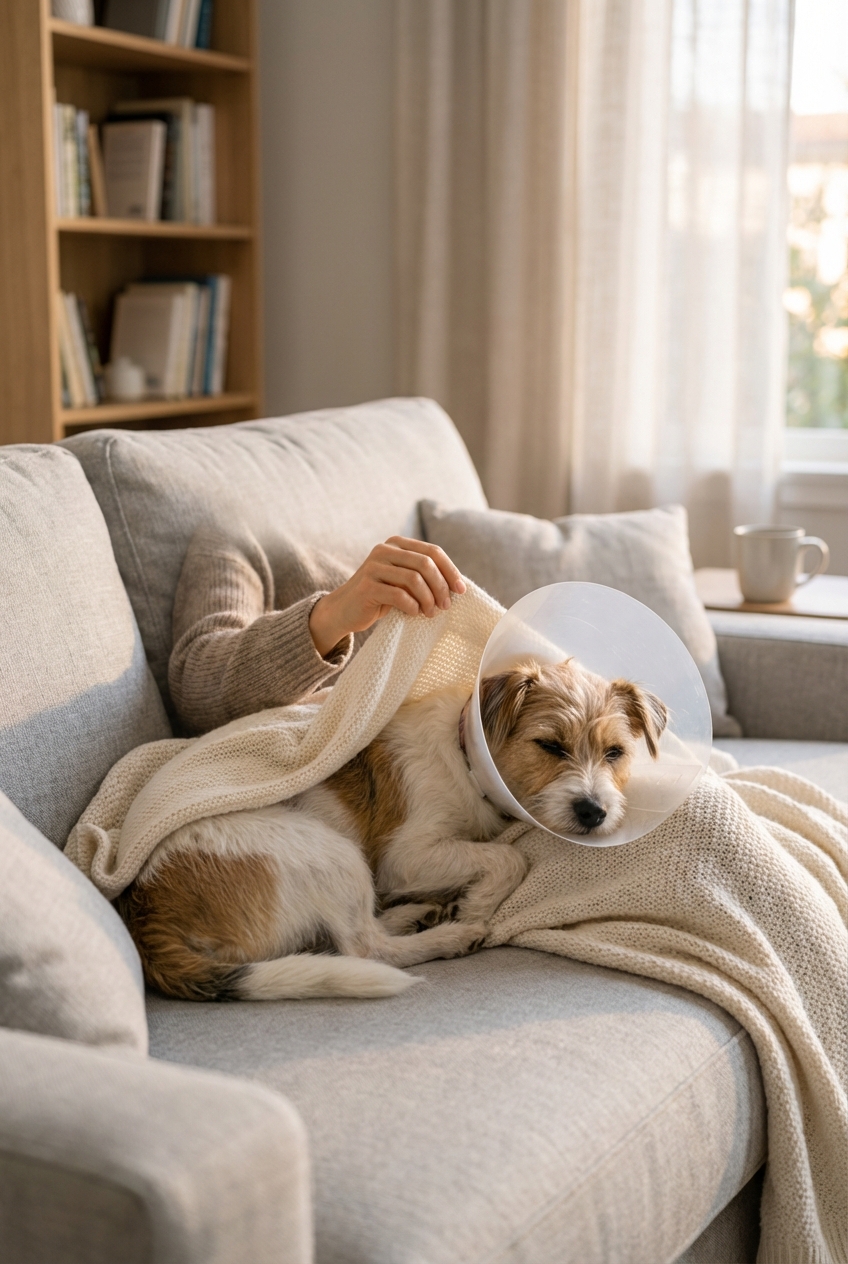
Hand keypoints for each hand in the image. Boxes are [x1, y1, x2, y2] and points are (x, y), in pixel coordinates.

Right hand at [308, 537, 465, 657]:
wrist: (344, 610)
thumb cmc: (380, 597)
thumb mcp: (403, 581)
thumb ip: (423, 575)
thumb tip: (458, 584)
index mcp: (396, 544)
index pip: (433, 551)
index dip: (450, 570)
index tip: (461, 591)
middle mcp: (384, 550)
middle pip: (426, 564)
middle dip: (441, 587)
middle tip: (446, 606)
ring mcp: (373, 566)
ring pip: (414, 579)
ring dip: (428, 599)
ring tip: (431, 613)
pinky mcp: (367, 586)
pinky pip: (400, 595)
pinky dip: (412, 607)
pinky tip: (414, 614)